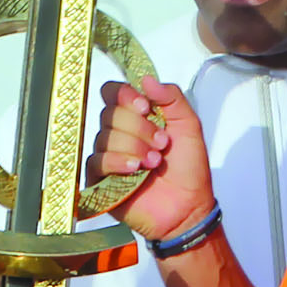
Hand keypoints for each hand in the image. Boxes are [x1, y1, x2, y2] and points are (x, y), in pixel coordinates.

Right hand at [91, 79, 215, 242]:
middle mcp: (119, 133)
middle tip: (162, 144)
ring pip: (105, 137)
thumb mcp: (189, 126)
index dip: (125, 96)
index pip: (114, 93)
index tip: (145, 107)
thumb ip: (172, 98)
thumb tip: (146, 79)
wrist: (188, 206)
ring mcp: (107, 156)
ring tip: (154, 163)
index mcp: (137, 117)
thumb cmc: (189, 169)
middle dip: (139, 128)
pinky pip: (97, 161)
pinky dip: (117, 162)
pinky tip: (135, 170)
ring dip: (134, 147)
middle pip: (110, 114)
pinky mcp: (100, 179)